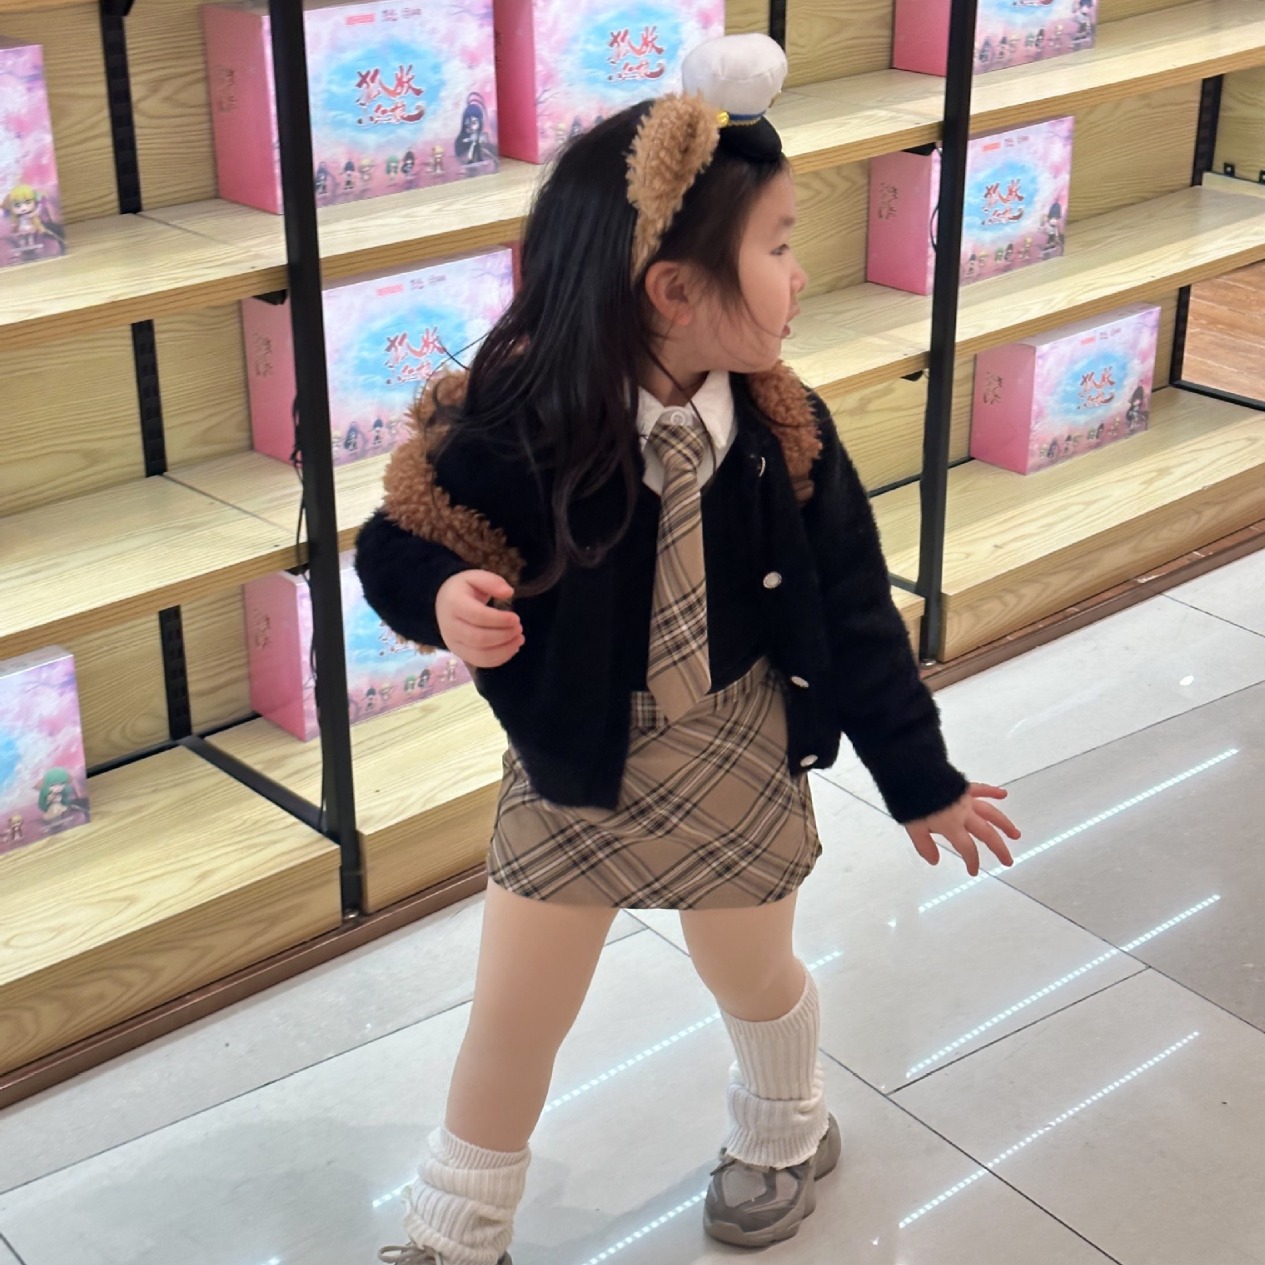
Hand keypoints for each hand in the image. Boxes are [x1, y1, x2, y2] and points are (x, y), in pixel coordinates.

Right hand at [436, 571, 523, 668]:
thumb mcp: (475, 577)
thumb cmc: (463, 590)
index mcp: (454, 604)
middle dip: (504, 635)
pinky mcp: (460, 654)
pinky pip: (481, 662)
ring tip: (519, 639)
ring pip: (481, 655)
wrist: (442, 603)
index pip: (477, 616)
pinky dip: (500, 658)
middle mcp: (450, 627)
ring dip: (504, 649)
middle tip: (519, 628)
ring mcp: (454, 643)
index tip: (516, 618)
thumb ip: (492, 582)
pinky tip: (512, 648)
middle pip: (479, 638)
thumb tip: (509, 592)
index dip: (499, 620)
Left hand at [905, 783, 1020, 876]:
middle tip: (1008, 861)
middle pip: (986, 833)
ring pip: (990, 813)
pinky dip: (992, 791)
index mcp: (952, 826)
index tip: (974, 871)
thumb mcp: (914, 827)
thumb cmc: (911, 801)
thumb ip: (925, 845)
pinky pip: (980, 789)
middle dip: (999, 848)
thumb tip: (934, 861)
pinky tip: (1003, 794)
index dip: (972, 861)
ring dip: (1004, 824)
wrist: (913, 773)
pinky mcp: (963, 786)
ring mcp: (965, 799)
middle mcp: (963, 814)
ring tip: (1015, 834)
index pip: (967, 848)